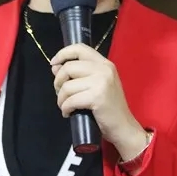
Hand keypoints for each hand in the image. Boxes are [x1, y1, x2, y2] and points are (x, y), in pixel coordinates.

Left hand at [50, 44, 147, 158]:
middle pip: (68, 67)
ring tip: (66, 106)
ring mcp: (102, 82)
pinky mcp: (97, 97)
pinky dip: (65, 108)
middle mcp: (104, 69)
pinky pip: (70, 100)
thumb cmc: (108, 108)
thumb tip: (55, 67)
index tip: (53, 64)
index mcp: (104, 64)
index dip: (63, 54)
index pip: (79, 48)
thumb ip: (77, 75)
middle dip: (58, 82)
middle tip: (61, 94)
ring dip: (61, 99)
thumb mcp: (95, 86)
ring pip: (67, 85)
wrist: (123, 127)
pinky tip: (68, 113)